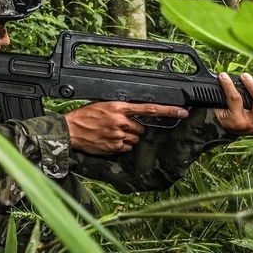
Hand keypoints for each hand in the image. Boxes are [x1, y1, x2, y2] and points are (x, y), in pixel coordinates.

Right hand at [64, 101, 189, 153]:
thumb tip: (133, 112)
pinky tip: (109, 140)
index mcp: (119, 107)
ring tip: (111, 133)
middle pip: (141, 128)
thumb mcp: (102, 104)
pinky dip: (120, 145)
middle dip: (134, 128)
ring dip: (127, 137)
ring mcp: (118, 136)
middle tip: (120, 126)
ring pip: (135, 139)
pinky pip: (126, 148)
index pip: (149, 109)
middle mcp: (121, 122)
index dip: (168, 111)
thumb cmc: (83, 116)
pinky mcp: (114, 147)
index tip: (182, 112)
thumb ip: (120, 108)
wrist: (70, 130)